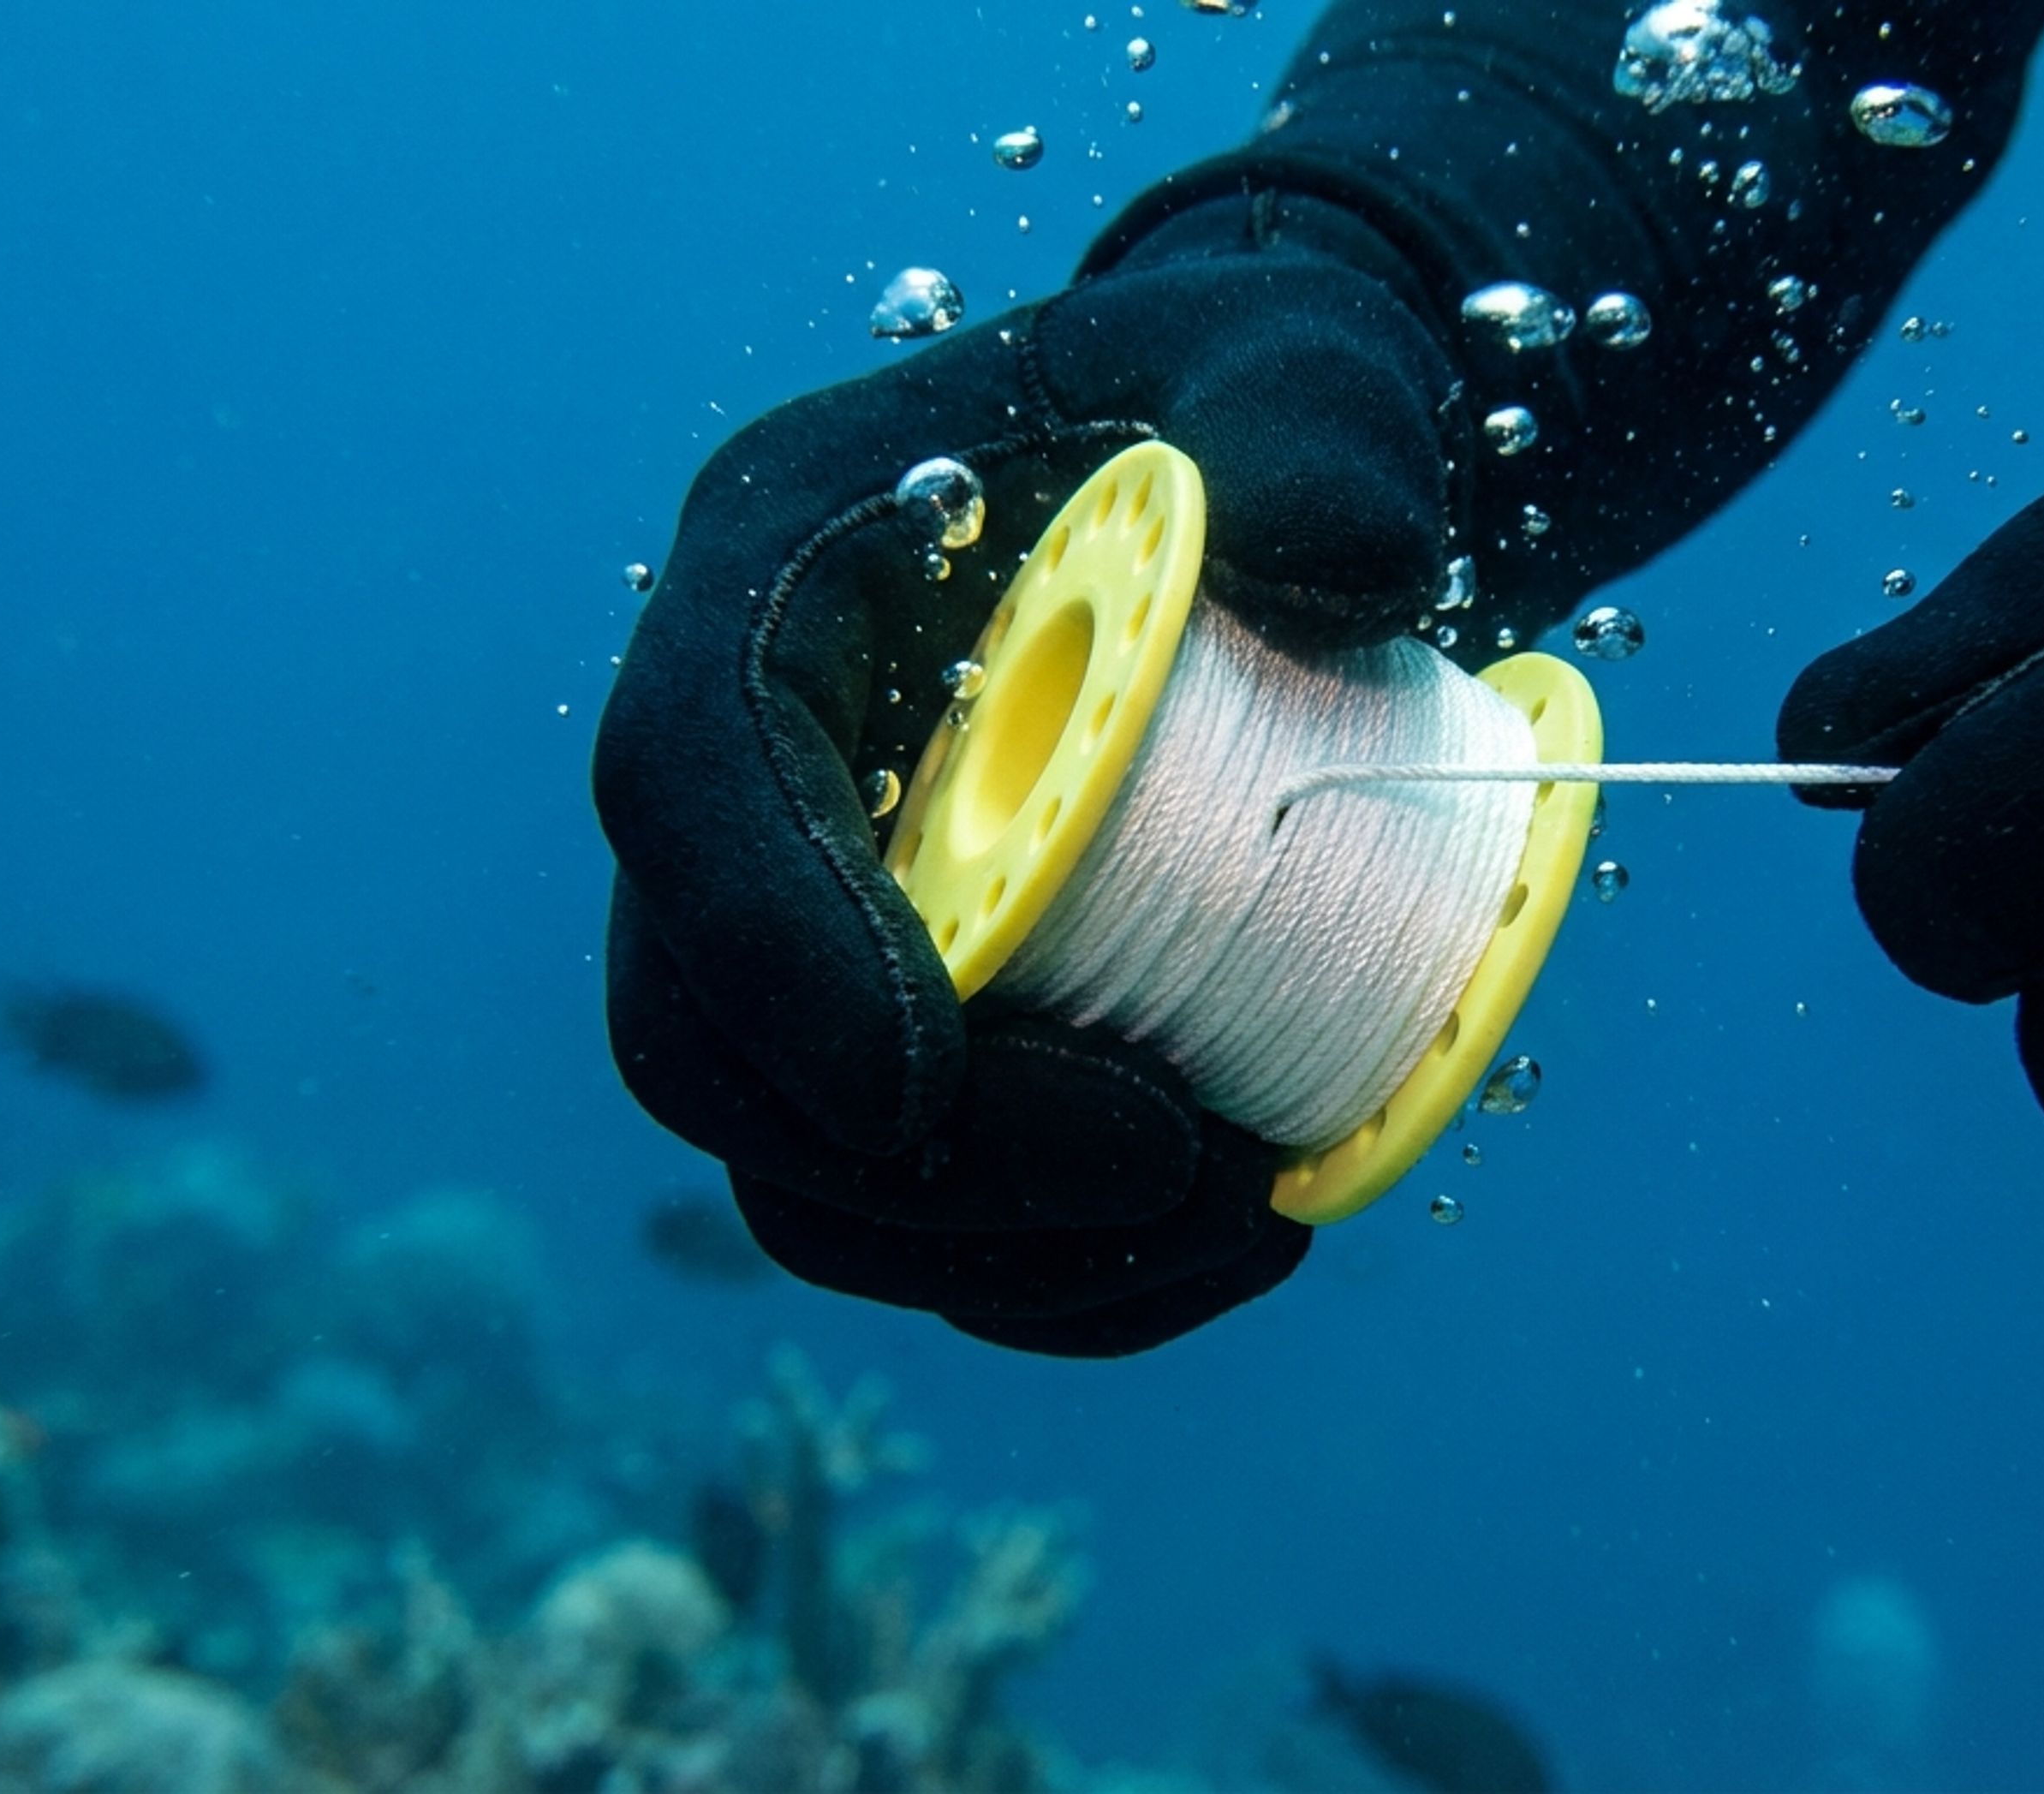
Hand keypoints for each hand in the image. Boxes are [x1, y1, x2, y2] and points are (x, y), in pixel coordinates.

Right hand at [594, 197, 1470, 1352]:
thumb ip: (1325, 423)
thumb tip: (1357, 567)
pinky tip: (1223, 1242)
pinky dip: (1056, 1274)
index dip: (769, 944)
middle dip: (917, 1157)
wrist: (1263, 485)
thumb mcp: (1303, 357)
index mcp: (780, 568)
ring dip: (997, 1249)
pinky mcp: (913, 1024)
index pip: (686, 774)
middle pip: (701, 1030)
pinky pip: (916, 1214)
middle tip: (1170, 1162)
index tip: (926, 1083)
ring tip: (1247, 1213)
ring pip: (798, 1165)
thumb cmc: (1248, 402)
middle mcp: (757, 766)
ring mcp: (817, 916)